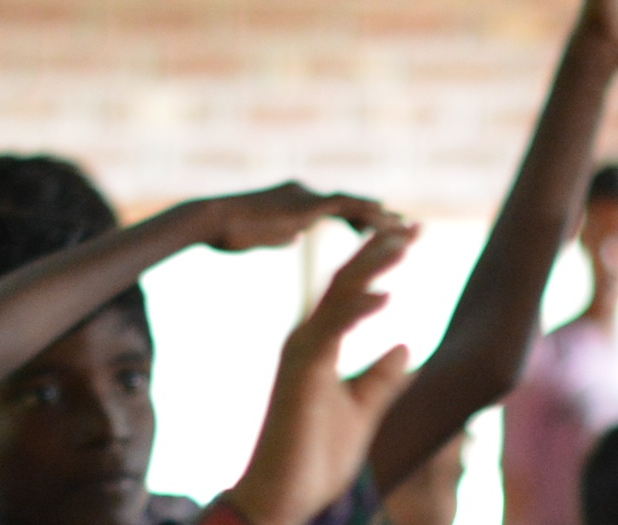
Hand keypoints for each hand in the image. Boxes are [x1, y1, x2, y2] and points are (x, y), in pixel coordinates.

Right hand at [198, 185, 393, 255]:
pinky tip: (388, 226)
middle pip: (351, 204)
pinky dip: (369, 217)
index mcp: (296, 202)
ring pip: (354, 204)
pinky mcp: (306, 206)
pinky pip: (346, 210)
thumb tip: (296, 238)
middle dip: (379, 215)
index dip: (360, 220)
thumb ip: (283, 234)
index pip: (337, 210)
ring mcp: (306, 196)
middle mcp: (305, 193)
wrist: (211, 220)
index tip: (380, 230)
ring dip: (381, 216)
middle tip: (406, 225)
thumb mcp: (262, 237)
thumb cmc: (227, 233)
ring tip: (406, 228)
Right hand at [227, 221, 418, 524]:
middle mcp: (307, 341)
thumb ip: (382, 380)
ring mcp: (301, 354)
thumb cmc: (315, 460)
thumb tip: (406, 347)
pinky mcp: (301, 374)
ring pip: (337, 296)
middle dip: (379, 250)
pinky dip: (356, 311)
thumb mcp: (363, 413)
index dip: (381, 261)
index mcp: (320, 346)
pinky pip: (330, 333)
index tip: (413, 236)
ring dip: (372, 267)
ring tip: (403, 241)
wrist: (282, 499)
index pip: (353, 292)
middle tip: (416, 225)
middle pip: (345, 281)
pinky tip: (385, 295)